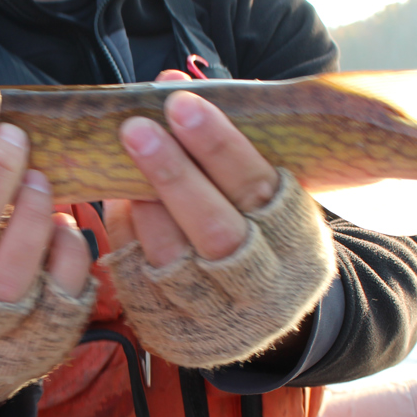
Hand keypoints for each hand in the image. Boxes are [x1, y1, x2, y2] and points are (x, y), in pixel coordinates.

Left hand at [101, 71, 335, 367]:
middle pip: (216, 232)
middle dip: (173, 175)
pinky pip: (141, 285)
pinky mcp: (174, 334)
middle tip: (136, 128)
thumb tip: (169, 81)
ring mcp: (217, 318)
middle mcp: (263, 289)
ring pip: (174, 263)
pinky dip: (127, 239)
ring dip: (144, 207)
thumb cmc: (261, 231)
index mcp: (297, 246)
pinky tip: (119, 201)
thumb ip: (224, 145)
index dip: (220, 148)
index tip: (183, 105)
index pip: (259, 191)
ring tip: (122, 160)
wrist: (261, 314)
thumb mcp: (267, 192)